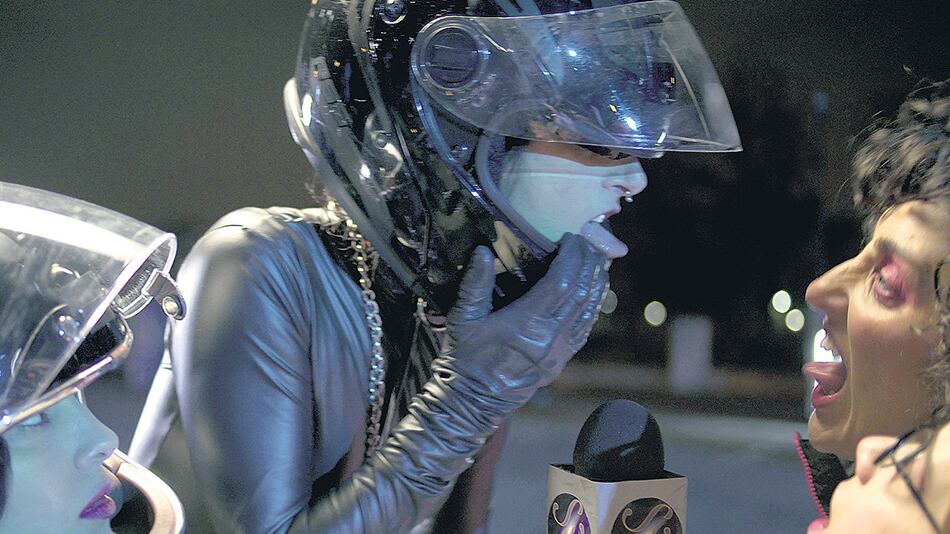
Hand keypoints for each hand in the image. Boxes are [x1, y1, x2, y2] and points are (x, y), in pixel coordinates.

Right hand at [434, 234, 608, 404]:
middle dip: (588, 262)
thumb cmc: (465, 359)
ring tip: (596, 258)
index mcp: (526, 325)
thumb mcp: (462, 319)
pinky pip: (585, 327)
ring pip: (589, 310)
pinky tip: (594, 289)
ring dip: (597, 281)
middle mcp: (550, 338)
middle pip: (581, 292)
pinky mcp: (561, 361)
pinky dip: (594, 304)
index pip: (561, 282)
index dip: (571, 257)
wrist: (472, 402)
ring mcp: (559, 352)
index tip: (570, 238)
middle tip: (586, 240)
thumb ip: (475, 284)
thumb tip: (482, 250)